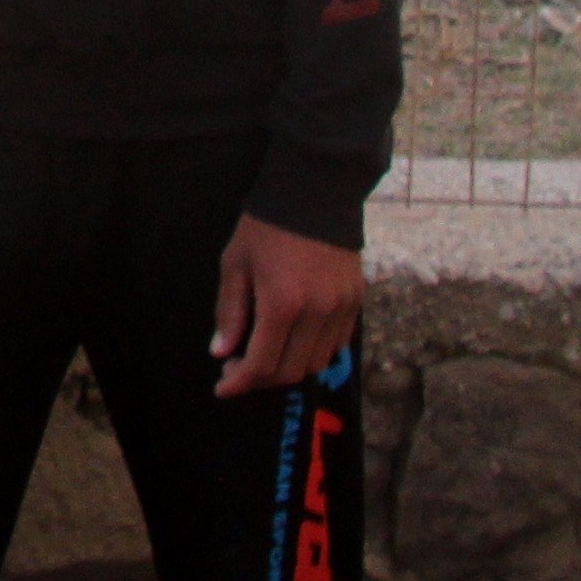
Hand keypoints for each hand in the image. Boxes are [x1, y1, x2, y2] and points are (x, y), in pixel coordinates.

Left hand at [210, 214, 363, 395]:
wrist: (315, 193)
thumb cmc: (266, 227)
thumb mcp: (235, 265)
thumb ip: (230, 312)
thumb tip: (222, 352)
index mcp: (282, 304)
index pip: (262, 363)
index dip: (241, 382)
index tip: (224, 388)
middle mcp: (318, 313)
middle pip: (292, 371)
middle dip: (262, 379)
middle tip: (238, 369)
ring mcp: (342, 309)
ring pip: (318, 362)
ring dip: (289, 369)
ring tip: (265, 356)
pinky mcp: (357, 302)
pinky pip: (337, 344)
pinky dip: (314, 353)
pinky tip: (293, 342)